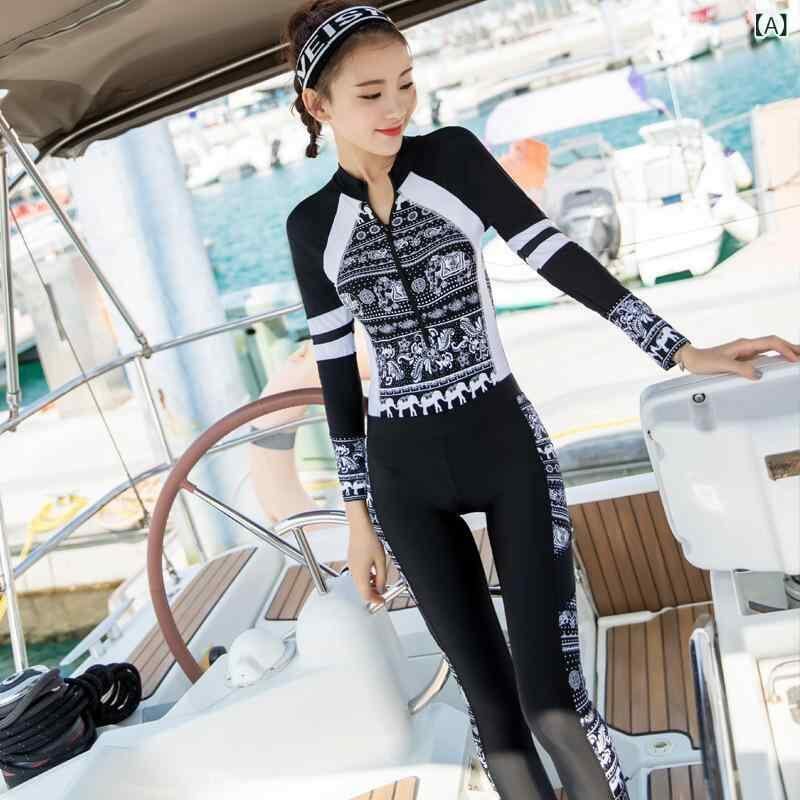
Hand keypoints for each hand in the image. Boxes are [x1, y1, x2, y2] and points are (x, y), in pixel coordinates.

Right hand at [345, 501, 387, 606]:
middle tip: (383, 594)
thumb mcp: (381, 561)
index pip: (366, 595)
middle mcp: (353, 572)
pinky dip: (366, 578)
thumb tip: (381, 589)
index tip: (382, 601)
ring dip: (369, 586)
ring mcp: (351, 566)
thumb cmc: (369, 540)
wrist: (360, 526)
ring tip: (380, 583)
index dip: (375, 601)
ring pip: (359, 583)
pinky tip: (373, 573)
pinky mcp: (352, 561)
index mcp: (360, 574)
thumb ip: (382, 577)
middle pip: (361, 591)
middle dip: (372, 594)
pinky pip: (358, 575)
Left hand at [677, 336, 799, 380]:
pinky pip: (764, 356)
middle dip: (791, 347)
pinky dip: (775, 357)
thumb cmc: (704, 361)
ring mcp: (746, 351)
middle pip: (774, 343)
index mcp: (744, 344)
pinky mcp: (743, 358)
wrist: (691, 359)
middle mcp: (747, 346)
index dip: (785, 349)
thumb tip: (758, 374)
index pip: (771, 343)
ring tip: (798, 357)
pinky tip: (780, 362)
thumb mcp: (721, 365)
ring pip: (770, 348)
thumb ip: (740, 369)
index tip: (794, 358)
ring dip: (785, 351)